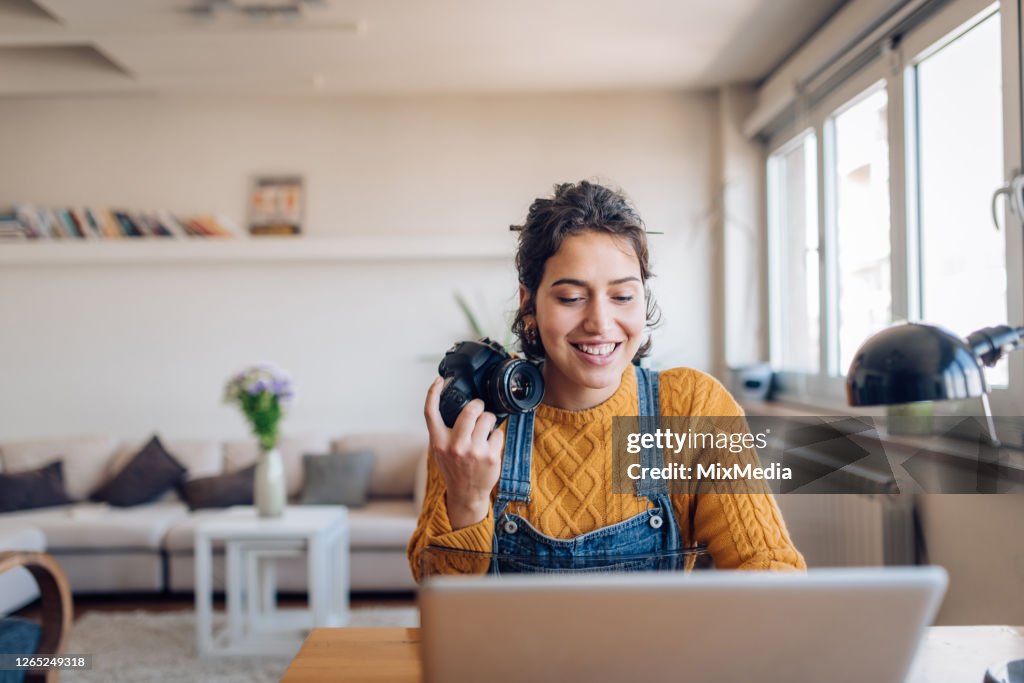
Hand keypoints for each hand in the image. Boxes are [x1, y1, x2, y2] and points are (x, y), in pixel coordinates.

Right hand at [423, 377, 502, 528]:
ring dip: (489, 419)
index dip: (433, 392)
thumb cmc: (454, 468)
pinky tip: (490, 444)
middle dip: (478, 405)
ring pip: (487, 419)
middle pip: (469, 410)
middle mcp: (455, 446)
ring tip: (486, 428)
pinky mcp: (490, 456)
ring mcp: (473, 451)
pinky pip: (498, 433)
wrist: (466, 493)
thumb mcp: (440, 450)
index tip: (439, 380)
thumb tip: (452, 403)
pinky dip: (496, 435)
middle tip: (479, 407)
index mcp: (438, 441)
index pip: (431, 412)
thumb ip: (442, 430)